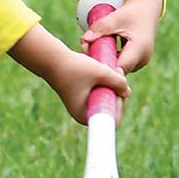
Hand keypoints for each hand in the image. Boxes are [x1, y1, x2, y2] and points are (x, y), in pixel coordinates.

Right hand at [9, 24, 130, 124]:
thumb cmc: (73, 67)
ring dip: (112, 85)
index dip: (120, 104)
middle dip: (117, 91)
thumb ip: (118, 82)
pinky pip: (99, 93)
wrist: (51, 58)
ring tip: (111, 69)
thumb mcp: (100, 72)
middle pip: (110, 109)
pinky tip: (103, 71)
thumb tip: (127, 92)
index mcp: (84, 115)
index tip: (120, 88)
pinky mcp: (81, 96)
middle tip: (118, 73)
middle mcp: (83, 113)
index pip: (112, 119)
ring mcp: (82, 105)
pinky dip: (104, 83)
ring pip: (105, 99)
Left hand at [80, 0, 162, 73]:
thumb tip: (85, 39)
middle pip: (117, 69)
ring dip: (104, 59)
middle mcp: (142, 59)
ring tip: (89, 46)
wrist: (146, 10)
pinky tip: (98, 48)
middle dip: (100, 61)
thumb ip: (100, 27)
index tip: (89, 60)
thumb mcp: (115, 18)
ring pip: (118, 68)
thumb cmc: (132, 12)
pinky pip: (120, 64)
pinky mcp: (136, 62)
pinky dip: (109, 58)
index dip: (104, 68)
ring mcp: (140, 62)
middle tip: (84, 47)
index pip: (120, 68)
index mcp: (139, 49)